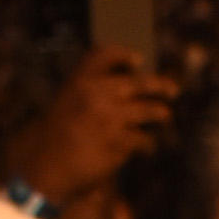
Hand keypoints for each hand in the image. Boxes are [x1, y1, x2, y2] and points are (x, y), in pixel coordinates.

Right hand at [7, 47, 178, 209]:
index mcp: (81, 80)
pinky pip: (143, 139)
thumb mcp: (68, 99)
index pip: (106, 54)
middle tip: (173, 90)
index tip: (138, 60)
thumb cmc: (59, 133)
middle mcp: (97, 93)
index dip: (125, 55)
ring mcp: (110, 118)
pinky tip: (147, 147)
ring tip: (165, 116)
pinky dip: (147, 144)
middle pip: (140, 82)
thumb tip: (133, 77)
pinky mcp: (118, 143)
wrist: (46, 165)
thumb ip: (93, 85)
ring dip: (161, 114)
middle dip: (161, 85)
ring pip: (149, 111)